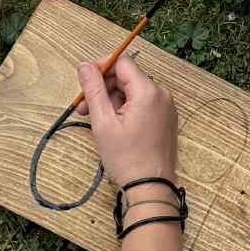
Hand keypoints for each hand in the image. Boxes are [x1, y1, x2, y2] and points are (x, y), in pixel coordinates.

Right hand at [77, 54, 178, 191]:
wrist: (151, 188)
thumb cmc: (127, 159)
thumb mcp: (103, 122)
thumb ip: (93, 90)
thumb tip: (84, 66)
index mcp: (148, 91)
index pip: (122, 62)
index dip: (100, 68)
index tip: (84, 82)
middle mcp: (161, 94)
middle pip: (127, 77)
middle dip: (103, 89)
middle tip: (84, 109)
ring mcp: (166, 107)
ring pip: (133, 92)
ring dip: (112, 101)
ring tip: (96, 122)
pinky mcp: (165, 119)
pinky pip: (142, 104)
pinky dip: (125, 109)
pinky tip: (113, 126)